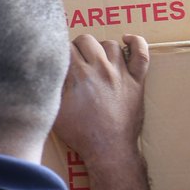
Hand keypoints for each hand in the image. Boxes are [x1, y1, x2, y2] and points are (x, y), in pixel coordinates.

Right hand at [54, 34, 149, 162]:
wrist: (109, 149)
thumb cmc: (80, 132)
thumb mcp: (55, 109)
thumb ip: (52, 86)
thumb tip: (48, 69)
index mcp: (78, 75)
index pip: (65, 47)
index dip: (59, 52)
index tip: (57, 59)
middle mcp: (101, 69)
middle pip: (86, 40)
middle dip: (77, 46)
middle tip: (74, 59)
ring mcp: (121, 74)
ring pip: (110, 45)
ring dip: (100, 48)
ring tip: (94, 58)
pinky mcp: (137, 82)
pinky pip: (141, 55)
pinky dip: (136, 43)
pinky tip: (127, 40)